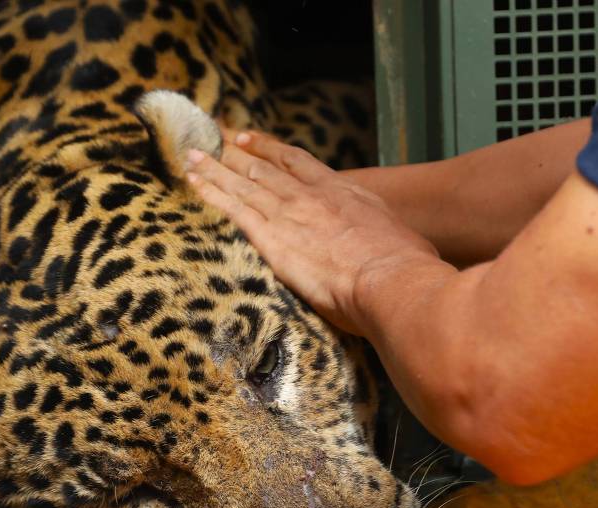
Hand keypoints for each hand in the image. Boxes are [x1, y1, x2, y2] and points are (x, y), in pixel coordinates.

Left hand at [184, 130, 440, 335]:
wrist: (392, 280)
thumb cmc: (406, 268)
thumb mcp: (403, 241)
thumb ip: (386, 238)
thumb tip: (399, 249)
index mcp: (344, 193)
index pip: (299, 163)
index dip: (271, 150)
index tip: (252, 140)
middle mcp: (312, 196)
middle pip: (265, 167)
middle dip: (236, 152)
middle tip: (214, 137)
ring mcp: (290, 213)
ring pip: (244, 183)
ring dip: (214, 167)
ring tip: (192, 154)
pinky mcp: (272, 238)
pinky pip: (233, 209)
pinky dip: (211, 192)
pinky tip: (193, 182)